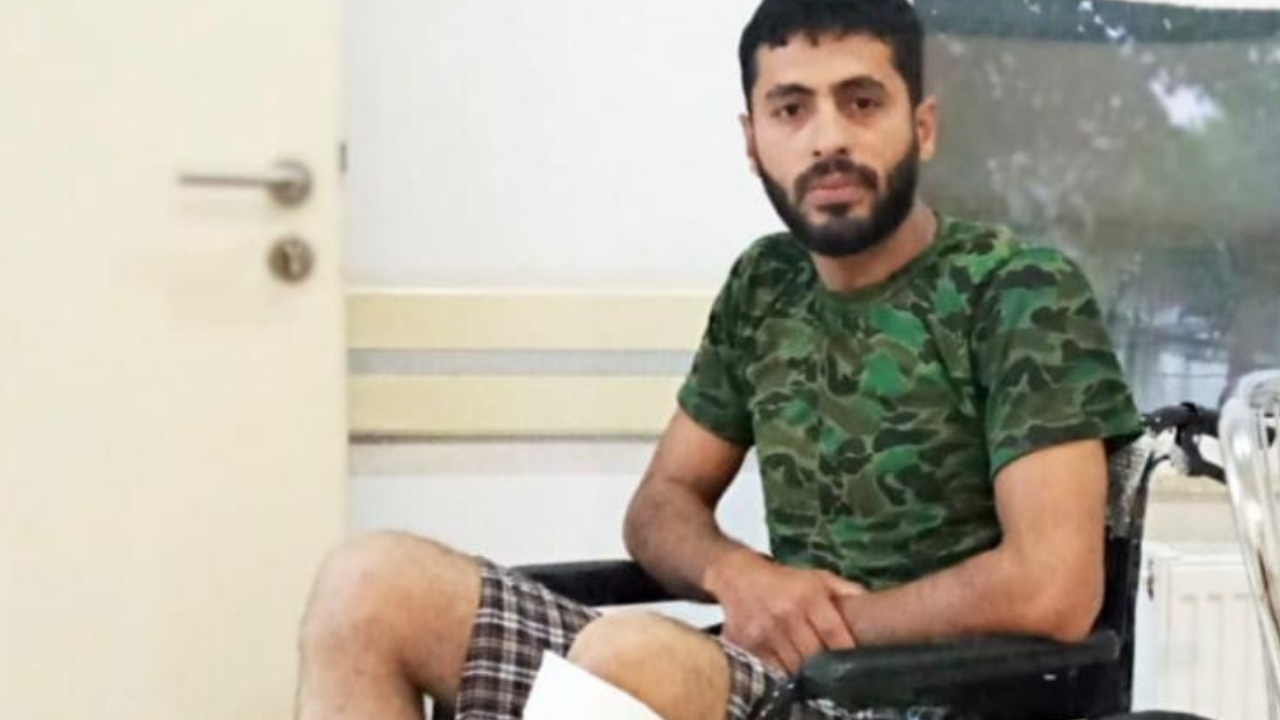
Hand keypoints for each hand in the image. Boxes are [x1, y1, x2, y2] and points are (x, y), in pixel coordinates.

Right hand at [703, 549, 865, 673]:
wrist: (736, 574)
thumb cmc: (783, 580)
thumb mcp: (817, 578)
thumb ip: (846, 590)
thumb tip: (874, 603)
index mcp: (808, 597)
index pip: (834, 633)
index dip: (846, 651)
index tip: (855, 662)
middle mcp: (786, 614)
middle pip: (814, 655)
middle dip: (825, 665)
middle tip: (832, 669)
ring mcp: (763, 631)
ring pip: (793, 667)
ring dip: (804, 672)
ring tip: (811, 670)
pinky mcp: (744, 643)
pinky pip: (769, 669)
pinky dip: (781, 671)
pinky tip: (788, 666)